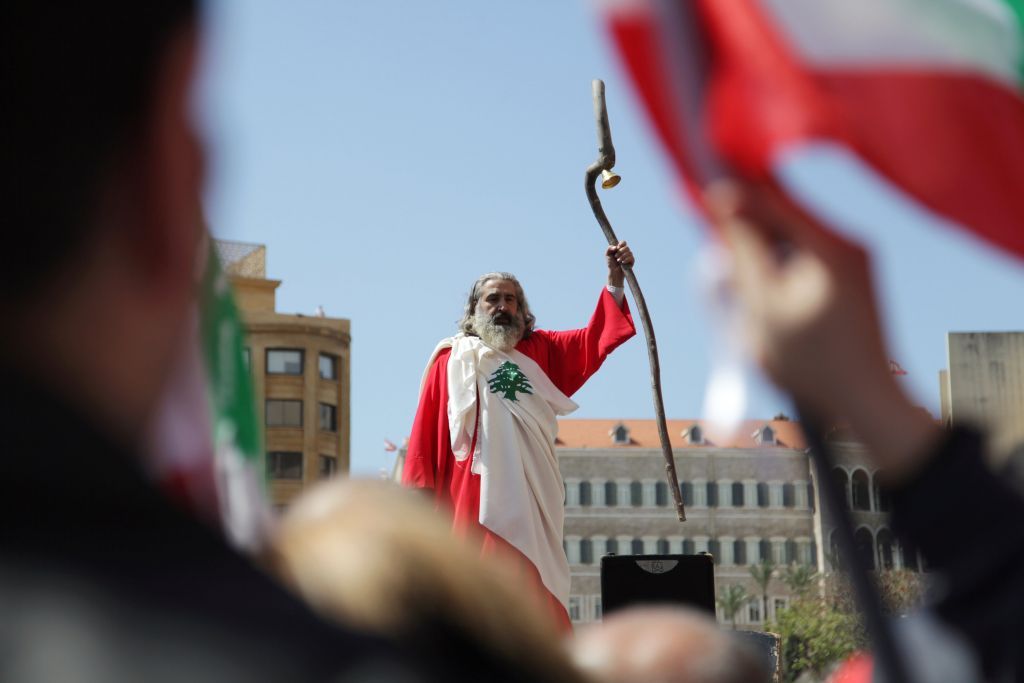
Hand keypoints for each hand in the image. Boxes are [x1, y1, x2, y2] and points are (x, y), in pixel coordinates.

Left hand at [606, 241, 633, 286]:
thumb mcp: (607, 255)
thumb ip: (609, 248)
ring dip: (622, 256)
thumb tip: (616, 247)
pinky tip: (623, 262)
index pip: (624, 242)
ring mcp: (629, 256)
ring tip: (618, 260)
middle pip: (626, 247)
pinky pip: (631, 258)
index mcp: (620, 249)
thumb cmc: (610, 264)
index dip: (622, 243)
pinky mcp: (632, 261)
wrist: (613, 272)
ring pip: (629, 252)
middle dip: (620, 251)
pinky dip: (626, 259)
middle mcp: (625, 252)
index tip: (618, 247)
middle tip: (616, 256)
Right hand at [704, 180, 938, 482]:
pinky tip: (761, 291)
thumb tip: (722, 204)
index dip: (733, 191)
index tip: (700, 187)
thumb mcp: (764, 305)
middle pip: (783, 213)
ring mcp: (855, 260)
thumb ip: (743, 250)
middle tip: (711, 235)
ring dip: (759, 248)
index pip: (773, 198)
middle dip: (745, 223)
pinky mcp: (852, 278)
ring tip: (735, 277)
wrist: (868, 403)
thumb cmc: (814, 363)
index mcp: (832, 245)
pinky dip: (777, 266)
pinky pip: (804, 256)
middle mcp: (849, 243)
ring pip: (791, 236)